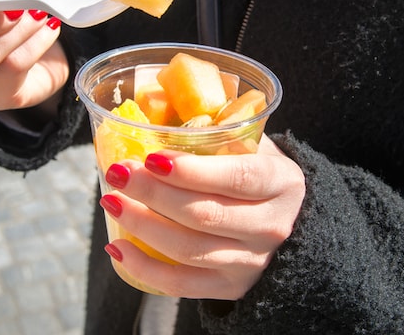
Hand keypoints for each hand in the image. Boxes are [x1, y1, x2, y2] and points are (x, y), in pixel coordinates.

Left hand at [100, 134, 305, 299]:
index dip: (193, 170)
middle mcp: (271, 226)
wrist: (292, 225)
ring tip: (111, 200)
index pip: (238, 178)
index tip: (152, 157)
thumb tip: (153, 117)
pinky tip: (117, 247)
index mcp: (282, 183)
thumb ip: (217, 132)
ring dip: (142, 225)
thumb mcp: (254, 146)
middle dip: (153, 193)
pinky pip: (180, 284)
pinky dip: (144, 267)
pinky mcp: (229, 288)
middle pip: (205, 214)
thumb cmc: (258, 175)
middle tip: (118, 172)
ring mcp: (251, 262)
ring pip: (188, 250)